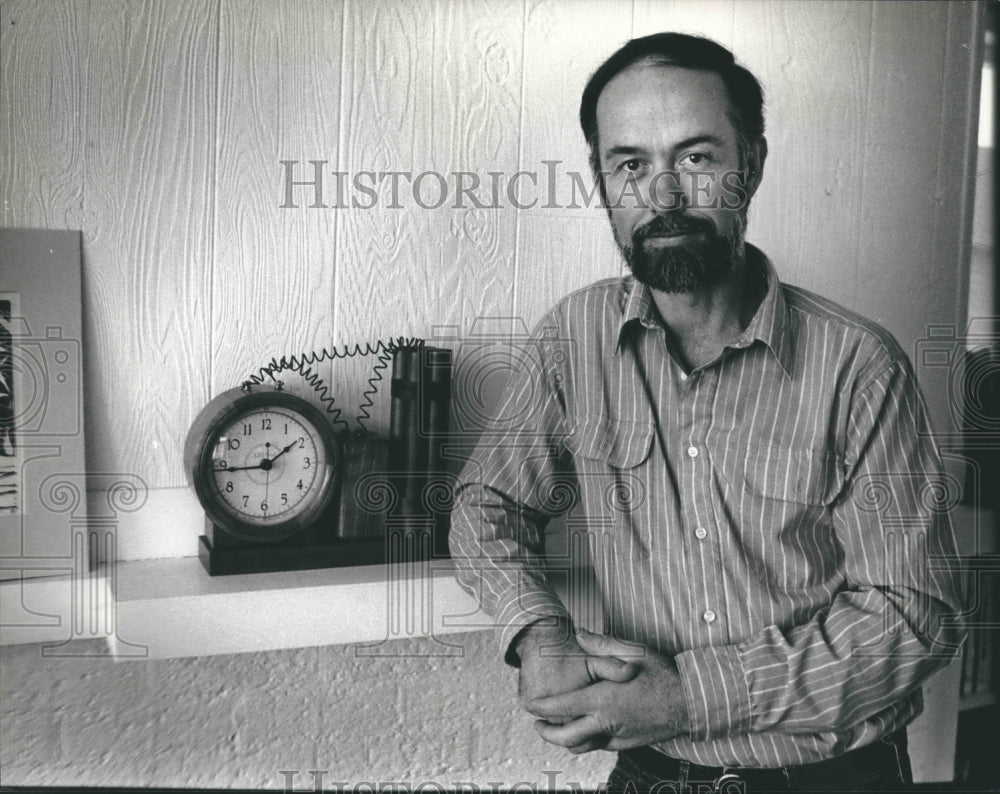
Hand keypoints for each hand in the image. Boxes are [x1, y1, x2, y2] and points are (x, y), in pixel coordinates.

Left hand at [525, 629, 689, 753]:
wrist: (691, 703)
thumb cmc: (663, 675)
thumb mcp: (633, 651)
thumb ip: (601, 644)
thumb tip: (578, 635)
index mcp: (603, 700)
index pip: (561, 708)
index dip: (541, 708)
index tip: (529, 705)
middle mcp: (607, 723)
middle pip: (565, 738)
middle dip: (547, 733)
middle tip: (538, 724)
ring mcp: (618, 737)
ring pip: (582, 746)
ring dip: (566, 739)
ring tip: (558, 726)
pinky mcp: (627, 744)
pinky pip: (599, 746)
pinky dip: (587, 740)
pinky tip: (586, 727)